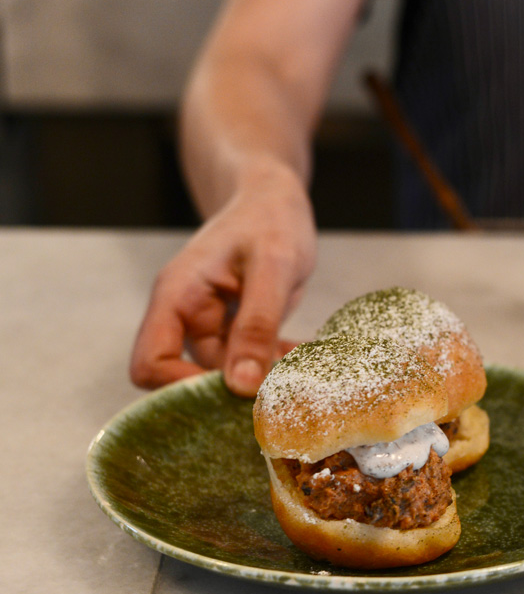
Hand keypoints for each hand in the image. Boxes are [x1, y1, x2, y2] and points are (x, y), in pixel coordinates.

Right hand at [129, 176, 315, 396]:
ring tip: (303, 367)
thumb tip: (241, 386)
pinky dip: (275, 364)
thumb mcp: (272, 266)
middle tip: (281, 389)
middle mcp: (186, 316)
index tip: (233, 395)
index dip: (180, 389)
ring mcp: (211, 323)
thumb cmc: (270, 219)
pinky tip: (304, 355)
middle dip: (231, 390)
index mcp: (176, 297)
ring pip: (227, 374)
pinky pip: (249, 361)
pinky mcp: (236, 328)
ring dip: (263, 378)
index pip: (150, 364)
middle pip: (189, 378)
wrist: (275, 198)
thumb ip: (256, 324)